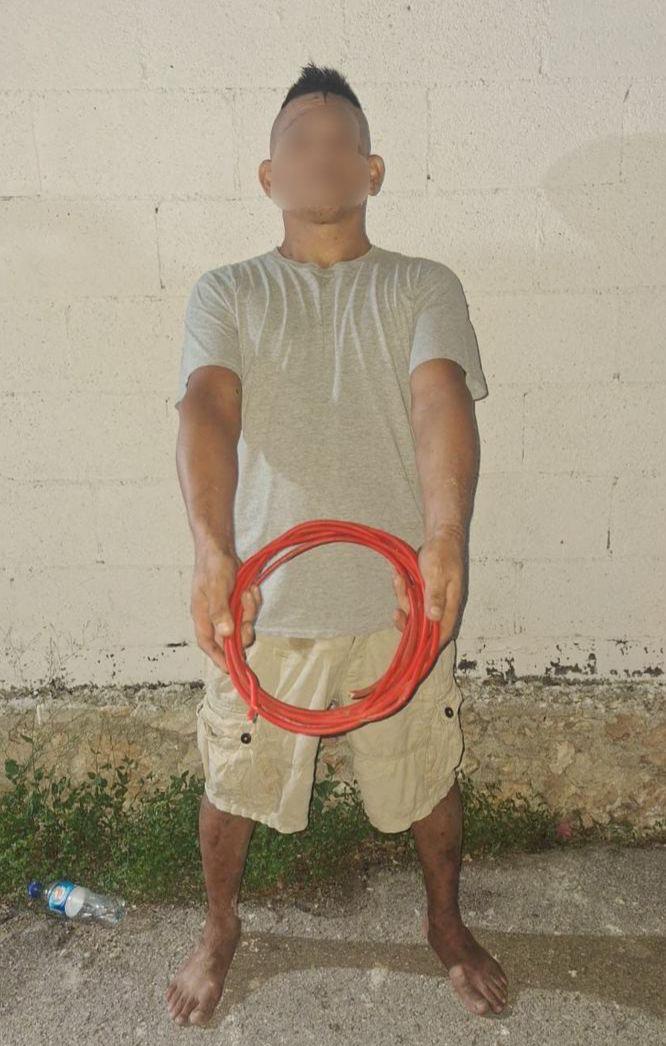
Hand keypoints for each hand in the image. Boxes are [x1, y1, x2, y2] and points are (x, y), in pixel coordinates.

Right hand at [190, 546, 261, 673]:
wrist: (220, 548)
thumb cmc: (212, 566)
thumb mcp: (215, 587)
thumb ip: (220, 610)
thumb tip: (225, 633)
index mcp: (202, 617)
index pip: (209, 645)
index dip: (218, 659)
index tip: (231, 670)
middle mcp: (214, 617)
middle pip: (231, 638)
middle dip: (243, 631)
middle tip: (248, 621)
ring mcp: (227, 610)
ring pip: (244, 624)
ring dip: (250, 611)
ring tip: (247, 592)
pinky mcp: (238, 603)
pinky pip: (250, 610)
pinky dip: (253, 601)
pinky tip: (250, 588)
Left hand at [392, 532, 465, 651]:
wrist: (440, 537)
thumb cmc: (443, 553)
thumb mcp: (438, 573)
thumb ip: (435, 595)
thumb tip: (434, 617)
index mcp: (450, 605)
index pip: (442, 633)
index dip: (429, 645)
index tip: (413, 648)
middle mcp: (442, 606)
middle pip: (423, 626)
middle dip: (407, 619)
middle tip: (396, 611)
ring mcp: (432, 599)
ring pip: (413, 611)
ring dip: (402, 598)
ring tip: (400, 578)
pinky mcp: (423, 592)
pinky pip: (409, 598)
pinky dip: (402, 589)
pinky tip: (399, 575)